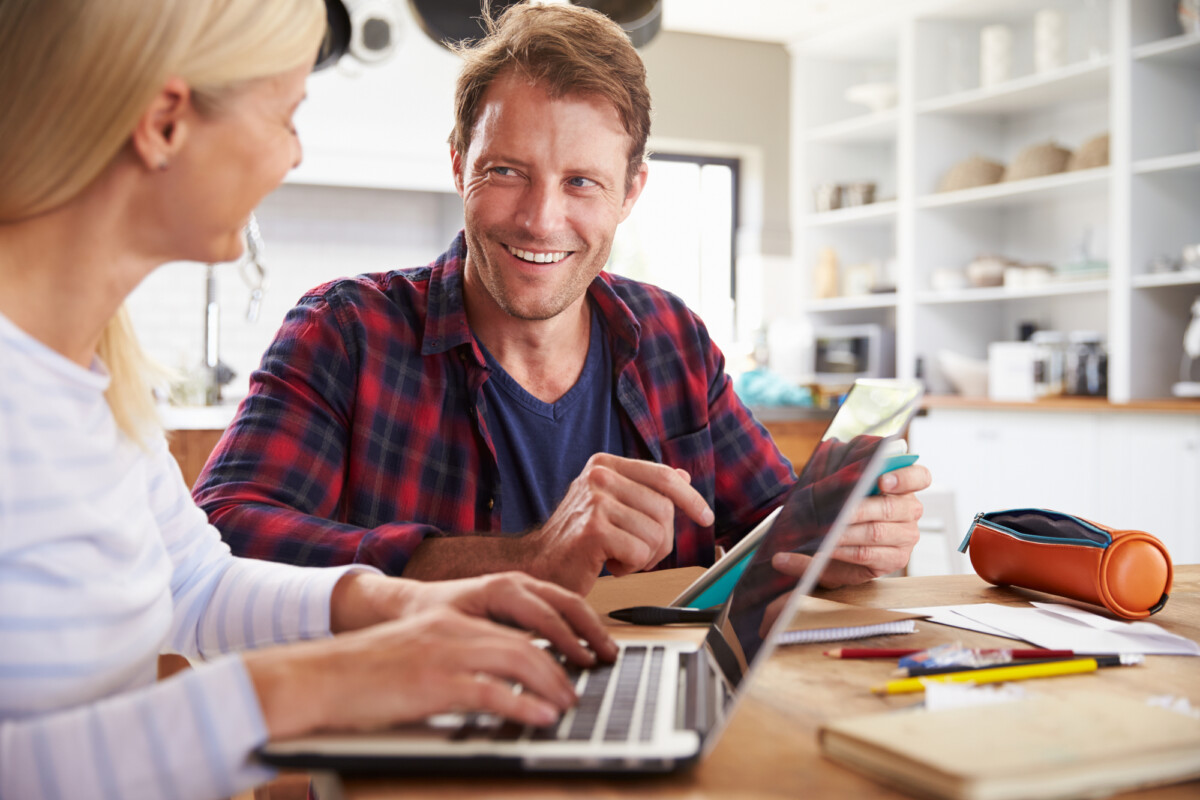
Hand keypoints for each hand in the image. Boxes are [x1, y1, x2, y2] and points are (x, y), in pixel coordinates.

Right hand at [246, 607, 578, 738]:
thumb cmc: (365, 674)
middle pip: (527, 642)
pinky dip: (523, 706)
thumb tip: (497, 683)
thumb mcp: (419, 653)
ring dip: (551, 685)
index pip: (516, 624)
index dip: (552, 642)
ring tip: (566, 704)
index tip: (573, 660)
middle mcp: (453, 629)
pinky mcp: (433, 684)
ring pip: (519, 660)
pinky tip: (541, 718)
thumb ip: (457, 658)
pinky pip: (492, 693)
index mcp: (451, 619)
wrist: (318, 677)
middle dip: (562, 666)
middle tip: (577, 689)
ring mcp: (444, 654)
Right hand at [521, 453, 714, 593]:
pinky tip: (608, 563)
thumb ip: (644, 489)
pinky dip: (630, 566)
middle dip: (659, 540)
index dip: (690, 498)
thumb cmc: (576, 539)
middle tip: (636, 552)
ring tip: (617, 556)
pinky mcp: (594, 530)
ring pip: (656, 534)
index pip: (663, 476)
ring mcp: (595, 500)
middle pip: (664, 510)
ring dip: (644, 557)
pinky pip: (640, 553)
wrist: (537, 564)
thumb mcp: (611, 505)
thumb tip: (683, 476)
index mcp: (605, 464)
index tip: (705, 517)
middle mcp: (599, 475)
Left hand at [770, 464, 930, 587]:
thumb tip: (836, 452)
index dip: (905, 477)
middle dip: (860, 509)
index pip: (920, 477)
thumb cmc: (841, 505)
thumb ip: (846, 466)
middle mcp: (910, 511)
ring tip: (825, 530)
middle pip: (892, 508)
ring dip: (847, 531)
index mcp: (904, 486)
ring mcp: (905, 537)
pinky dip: (844, 550)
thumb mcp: (843, 481)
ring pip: (876, 532)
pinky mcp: (895, 560)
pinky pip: (868, 554)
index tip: (881, 480)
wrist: (834, 540)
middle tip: (838, 511)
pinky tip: (828, 546)